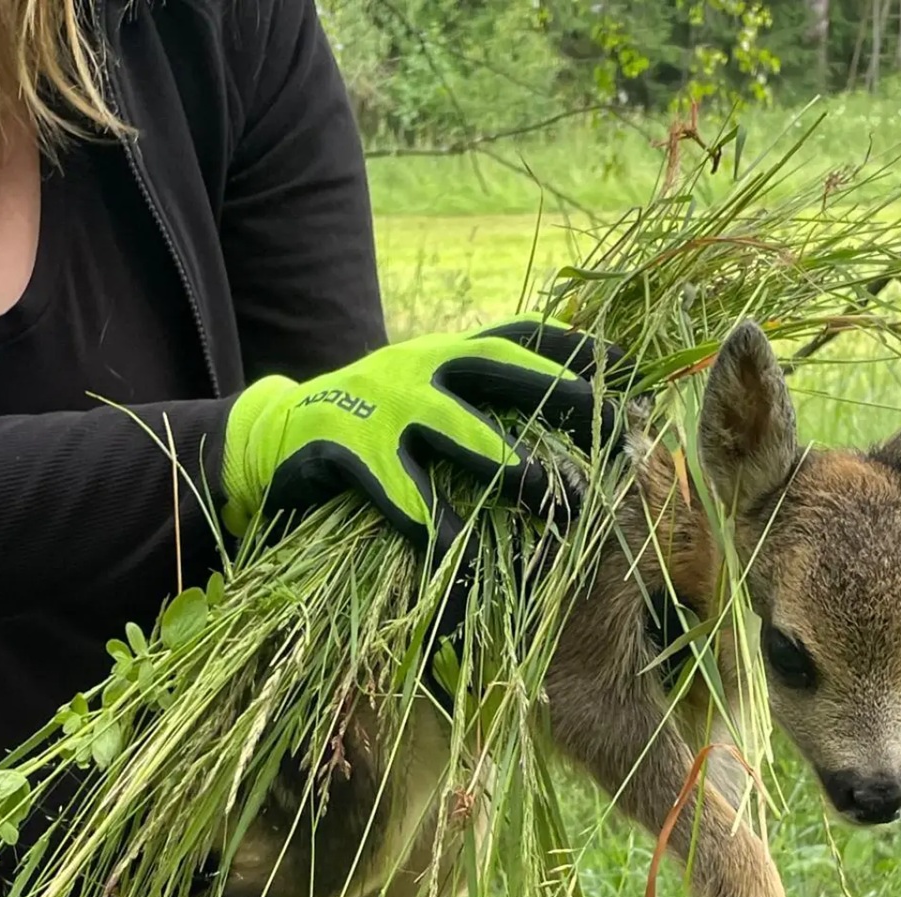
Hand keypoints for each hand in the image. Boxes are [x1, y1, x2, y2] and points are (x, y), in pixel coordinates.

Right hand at [221, 316, 629, 548]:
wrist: (271, 437)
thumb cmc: (369, 425)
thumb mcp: (424, 396)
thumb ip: (480, 398)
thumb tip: (563, 410)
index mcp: (443, 352)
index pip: (520, 337)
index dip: (575, 347)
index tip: (629, 365)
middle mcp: (418, 368)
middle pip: (503, 373)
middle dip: (562, 396)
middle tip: (614, 428)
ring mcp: (381, 406)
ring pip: (457, 430)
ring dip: (508, 461)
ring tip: (549, 493)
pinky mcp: (346, 450)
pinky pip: (400, 492)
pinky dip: (433, 525)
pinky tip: (462, 556)